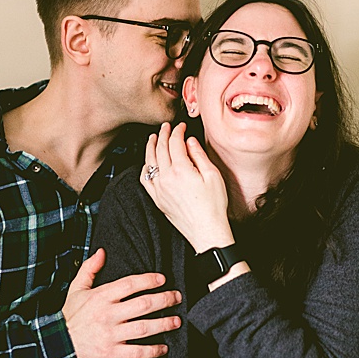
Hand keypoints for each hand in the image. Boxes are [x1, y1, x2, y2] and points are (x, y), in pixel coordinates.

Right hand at [64, 249, 175, 357]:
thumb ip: (89, 269)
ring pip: (144, 328)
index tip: (163, 279)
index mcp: (101, 297)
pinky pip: (137, 352)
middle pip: (144, 304)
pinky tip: (164, 348)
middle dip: (165, 300)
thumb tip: (102, 251)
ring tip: (177, 321)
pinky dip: (153, 351)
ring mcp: (110, 334)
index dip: (149, 280)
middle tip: (177, 297)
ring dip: (164, 324)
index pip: (130, 284)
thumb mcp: (76, 290)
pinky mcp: (111, 353)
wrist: (56, 346)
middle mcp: (108, 314)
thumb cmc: (70, 317)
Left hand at [140, 122, 234, 253]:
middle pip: (160, 149)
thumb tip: (190, 141)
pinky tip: (147, 163)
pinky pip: (145, 179)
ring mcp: (159, 189)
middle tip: (166, 126)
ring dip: (150, 147)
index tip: (181, 126)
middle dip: (163, 134)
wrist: (206, 231)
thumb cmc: (213, 206)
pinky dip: (144, 167)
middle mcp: (166, 178)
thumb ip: (199, 156)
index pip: (175, 143)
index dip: (177, 131)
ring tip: (153, 138)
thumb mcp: (213, 176)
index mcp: (181, 170)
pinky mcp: (157, 199)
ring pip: (149, 162)